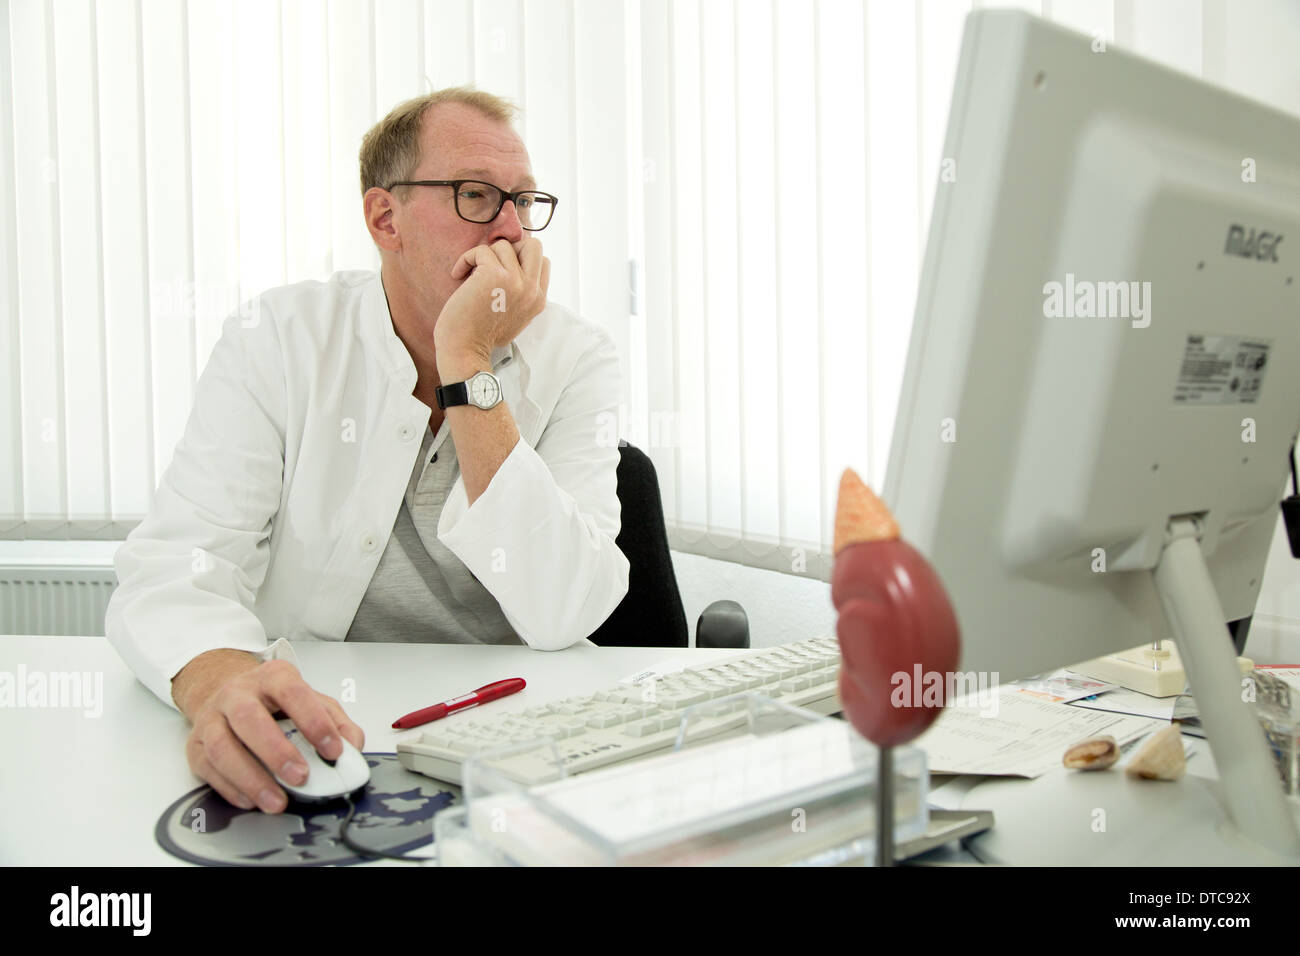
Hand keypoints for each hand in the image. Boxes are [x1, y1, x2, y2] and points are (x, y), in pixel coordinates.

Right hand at [181, 658, 364, 812]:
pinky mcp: (195, 745)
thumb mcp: (312, 701)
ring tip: (277, 801)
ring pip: (222, 747)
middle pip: (249, 718)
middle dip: (276, 751)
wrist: (228, 694)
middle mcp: (237, 694)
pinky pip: (208, 769)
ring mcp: (212, 718)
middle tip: (300, 777)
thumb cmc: (274, 702)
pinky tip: (252, 800)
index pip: (293, 693)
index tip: (333, 751)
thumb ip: (337, 722)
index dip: (314, 722)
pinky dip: (231, 789)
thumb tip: (352, 747)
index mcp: (273, 677)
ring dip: (251, 778)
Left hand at [434, 236, 550, 362]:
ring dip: (484, 256)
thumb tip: (512, 269)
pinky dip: (467, 259)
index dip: (521, 259)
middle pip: (534, 245)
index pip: (543, 262)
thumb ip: (521, 295)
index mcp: (538, 300)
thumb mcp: (515, 318)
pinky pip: (482, 250)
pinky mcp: (494, 274)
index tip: (500, 270)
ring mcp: (516, 281)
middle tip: (492, 263)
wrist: (465, 351)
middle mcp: (531, 289)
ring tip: (471, 273)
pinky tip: (458, 274)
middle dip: (511, 248)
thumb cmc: (481, 337)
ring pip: (504, 245)